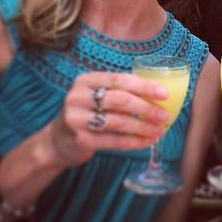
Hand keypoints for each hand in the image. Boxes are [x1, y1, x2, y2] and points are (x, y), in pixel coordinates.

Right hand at [45, 71, 171, 167]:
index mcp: (86, 80)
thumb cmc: (87, 114)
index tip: (164, 93)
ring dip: (143, 126)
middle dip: (147, 108)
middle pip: (120, 99)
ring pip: (119, 122)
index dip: (144, 86)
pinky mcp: (80, 139)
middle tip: (165, 115)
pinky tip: (147, 141)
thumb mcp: (95, 96)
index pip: (120, 79)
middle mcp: (78, 97)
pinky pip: (114, 141)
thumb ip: (118, 91)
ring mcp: (77, 118)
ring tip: (160, 130)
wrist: (56, 141)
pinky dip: (134, 141)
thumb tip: (158, 93)